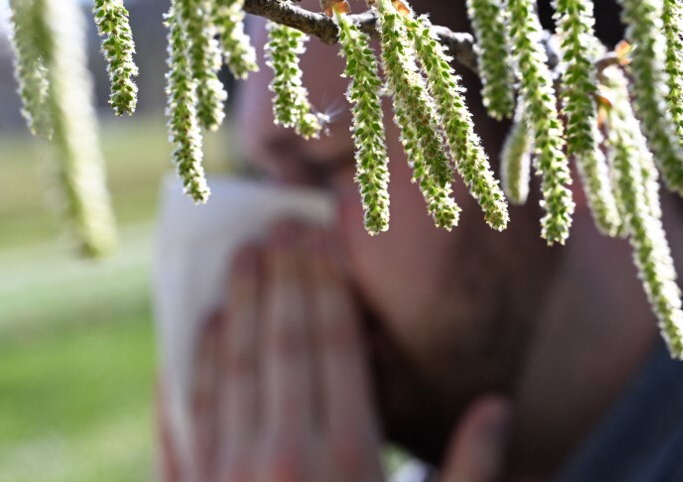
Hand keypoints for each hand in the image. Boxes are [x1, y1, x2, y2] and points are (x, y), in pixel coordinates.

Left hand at [187, 221, 508, 481]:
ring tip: (237, 260)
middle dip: (279, 279)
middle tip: (274, 226)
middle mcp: (282, 459)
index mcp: (349, 459)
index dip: (325, 285)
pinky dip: (189, 374)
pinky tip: (194, 337)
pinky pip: (186, 423)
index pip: (332, 345)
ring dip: (234, 309)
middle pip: (280, 344)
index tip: (318, 237)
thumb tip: (497, 404)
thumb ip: (470, 474)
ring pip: (228, 371)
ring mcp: (227, 479)